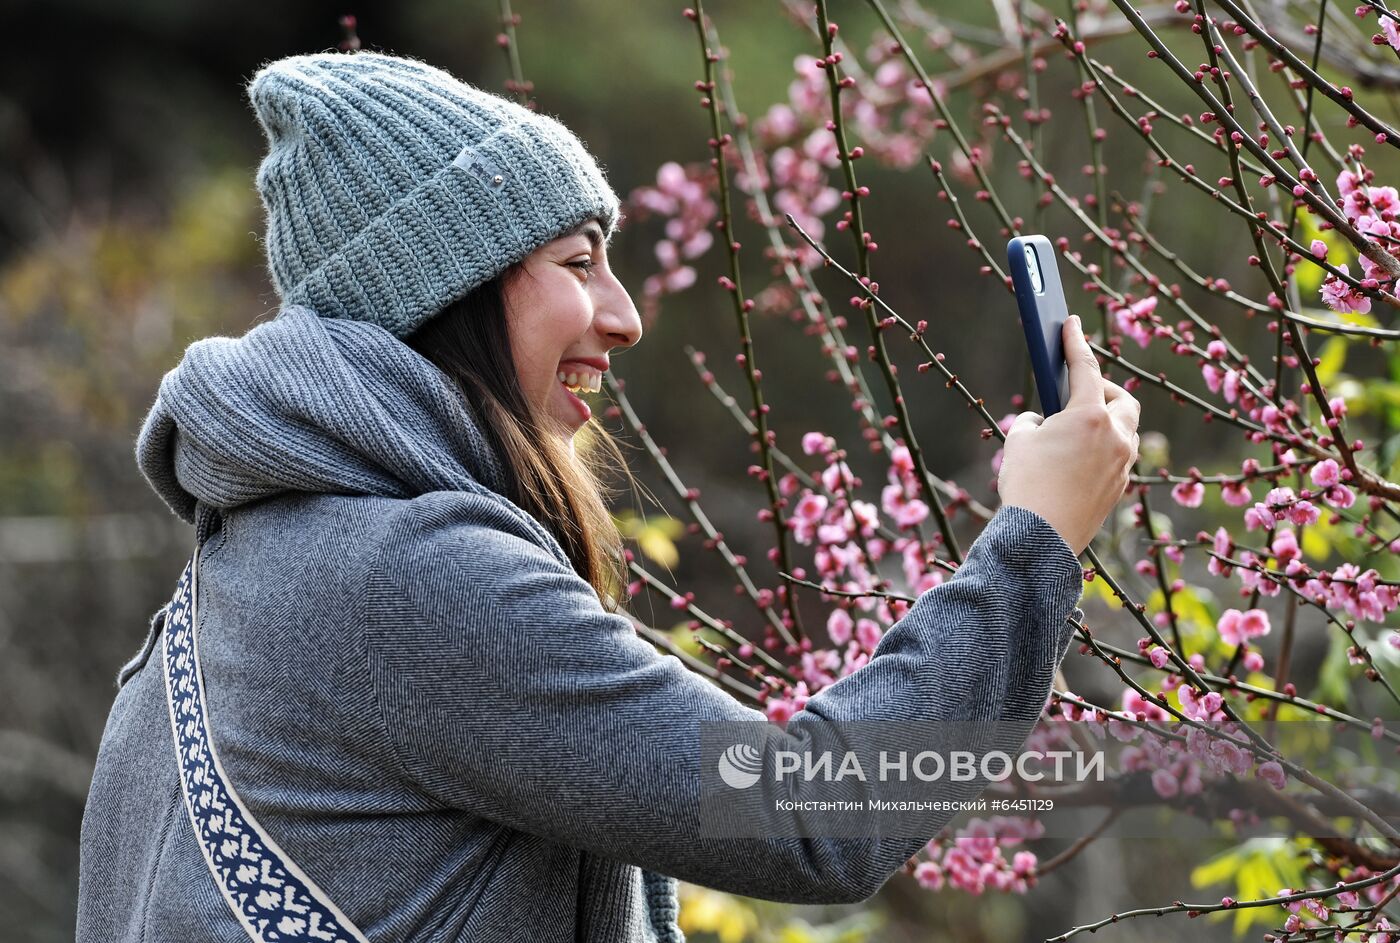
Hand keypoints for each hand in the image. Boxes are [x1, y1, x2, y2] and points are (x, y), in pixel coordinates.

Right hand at [997, 314, 1140, 555]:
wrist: (1040, 538)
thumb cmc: (1027, 485)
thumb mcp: (1019, 441)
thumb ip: (1035, 422)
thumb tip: (1047, 424)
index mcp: (1089, 415)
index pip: (1084, 367)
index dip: (1074, 341)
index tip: (1071, 323)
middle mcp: (1115, 435)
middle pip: (1121, 399)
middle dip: (1103, 390)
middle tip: (1078, 392)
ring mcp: (1122, 463)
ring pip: (1124, 430)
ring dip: (1105, 422)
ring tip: (1077, 430)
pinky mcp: (1119, 487)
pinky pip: (1118, 457)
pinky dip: (1102, 449)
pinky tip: (1078, 460)